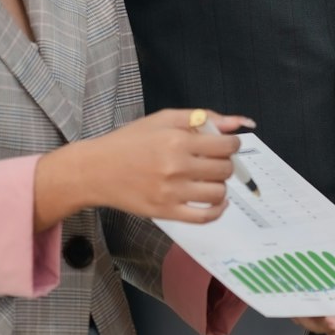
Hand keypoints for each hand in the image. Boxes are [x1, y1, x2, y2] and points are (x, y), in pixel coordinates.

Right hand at [34, 109, 248, 227]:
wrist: (95, 170)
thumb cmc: (129, 141)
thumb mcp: (164, 119)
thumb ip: (203, 118)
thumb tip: (238, 123)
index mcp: (177, 140)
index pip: (226, 146)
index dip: (232, 145)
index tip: (226, 145)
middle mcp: (176, 167)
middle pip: (224, 169)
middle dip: (225, 163)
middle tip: (213, 161)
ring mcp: (172, 192)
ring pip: (218, 192)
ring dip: (220, 185)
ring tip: (208, 178)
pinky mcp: (166, 212)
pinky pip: (204, 217)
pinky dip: (217, 210)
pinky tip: (216, 201)